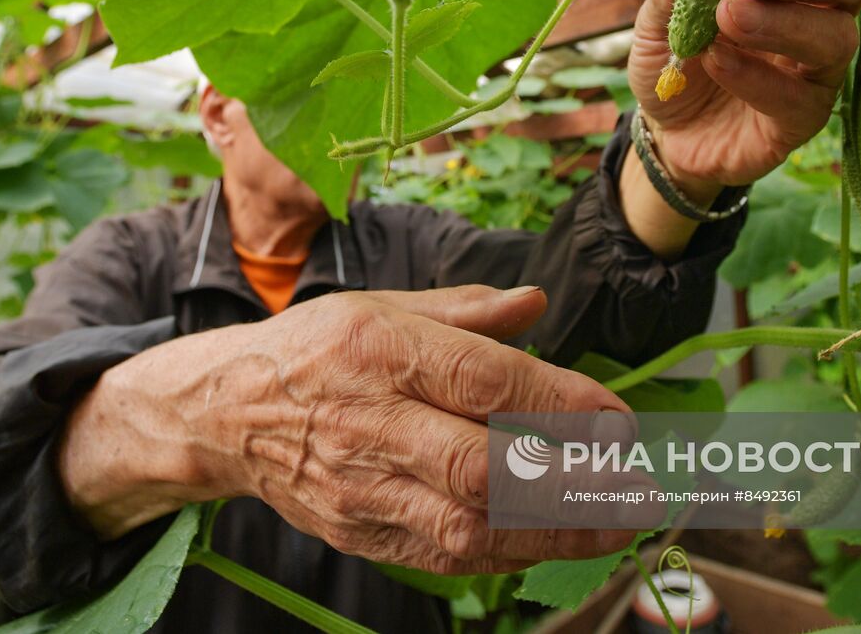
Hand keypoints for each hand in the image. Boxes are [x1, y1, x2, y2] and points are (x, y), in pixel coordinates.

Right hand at [57, 286, 641, 573]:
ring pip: (465, 526)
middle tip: (636, 489)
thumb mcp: (385, 304)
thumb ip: (468, 310)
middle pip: (480, 467)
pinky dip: (504, 553)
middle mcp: (371, 418)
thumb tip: (539, 304)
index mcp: (383, 346)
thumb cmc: (317, 347)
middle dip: (570, 485)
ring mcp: (360, 484)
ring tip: (616, 527)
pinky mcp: (356, 530)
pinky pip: (439, 555)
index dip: (562, 406)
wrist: (224, 412)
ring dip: (551, 533)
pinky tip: (551, 541)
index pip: (485, 381)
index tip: (621, 423)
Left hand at [627, 0, 860, 194]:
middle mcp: (817, 13)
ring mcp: (816, 69)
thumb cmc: (675, 58)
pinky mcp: (803, 119)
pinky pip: (799, 97)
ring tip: (726, 16)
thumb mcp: (657, 18)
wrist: (666, 133)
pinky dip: (755, 75)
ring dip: (780, 21)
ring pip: (836, 36)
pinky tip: (715, 60)